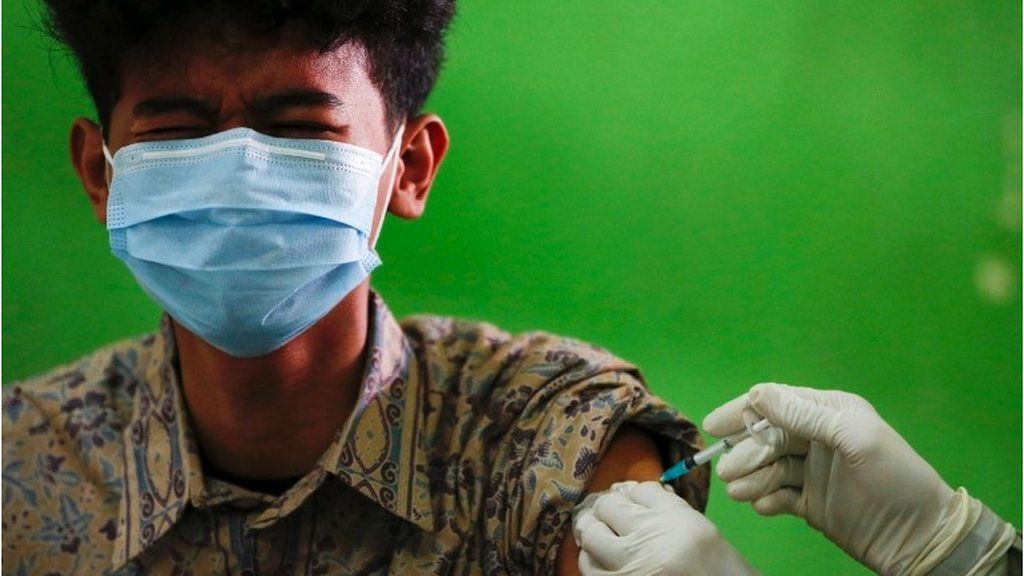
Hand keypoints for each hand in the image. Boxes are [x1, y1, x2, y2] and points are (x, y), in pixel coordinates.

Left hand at [572, 481, 758, 575]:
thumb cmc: (720, 570)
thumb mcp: (702, 531)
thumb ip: (669, 510)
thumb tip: (632, 493)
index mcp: (677, 519)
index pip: (640, 490)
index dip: (633, 494)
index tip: (632, 501)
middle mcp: (650, 538)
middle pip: (609, 505)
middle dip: (609, 508)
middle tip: (610, 515)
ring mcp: (630, 566)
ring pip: (591, 533)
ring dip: (594, 530)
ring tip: (603, 535)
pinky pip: (589, 566)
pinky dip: (592, 559)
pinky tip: (604, 560)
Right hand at [704, 383, 959, 575]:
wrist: (920, 536)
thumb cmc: (895, 478)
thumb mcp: (855, 437)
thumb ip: (806, 415)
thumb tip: (758, 394)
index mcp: (829, 412)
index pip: (776, 402)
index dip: (742, 411)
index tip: (714, 427)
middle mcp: (816, 437)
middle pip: (765, 436)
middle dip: (745, 452)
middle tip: (729, 472)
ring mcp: (811, 471)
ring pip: (768, 467)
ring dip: (751, 478)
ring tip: (742, 493)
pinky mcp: (808, 503)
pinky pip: (777, 495)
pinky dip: (766, 499)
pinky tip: (765, 507)